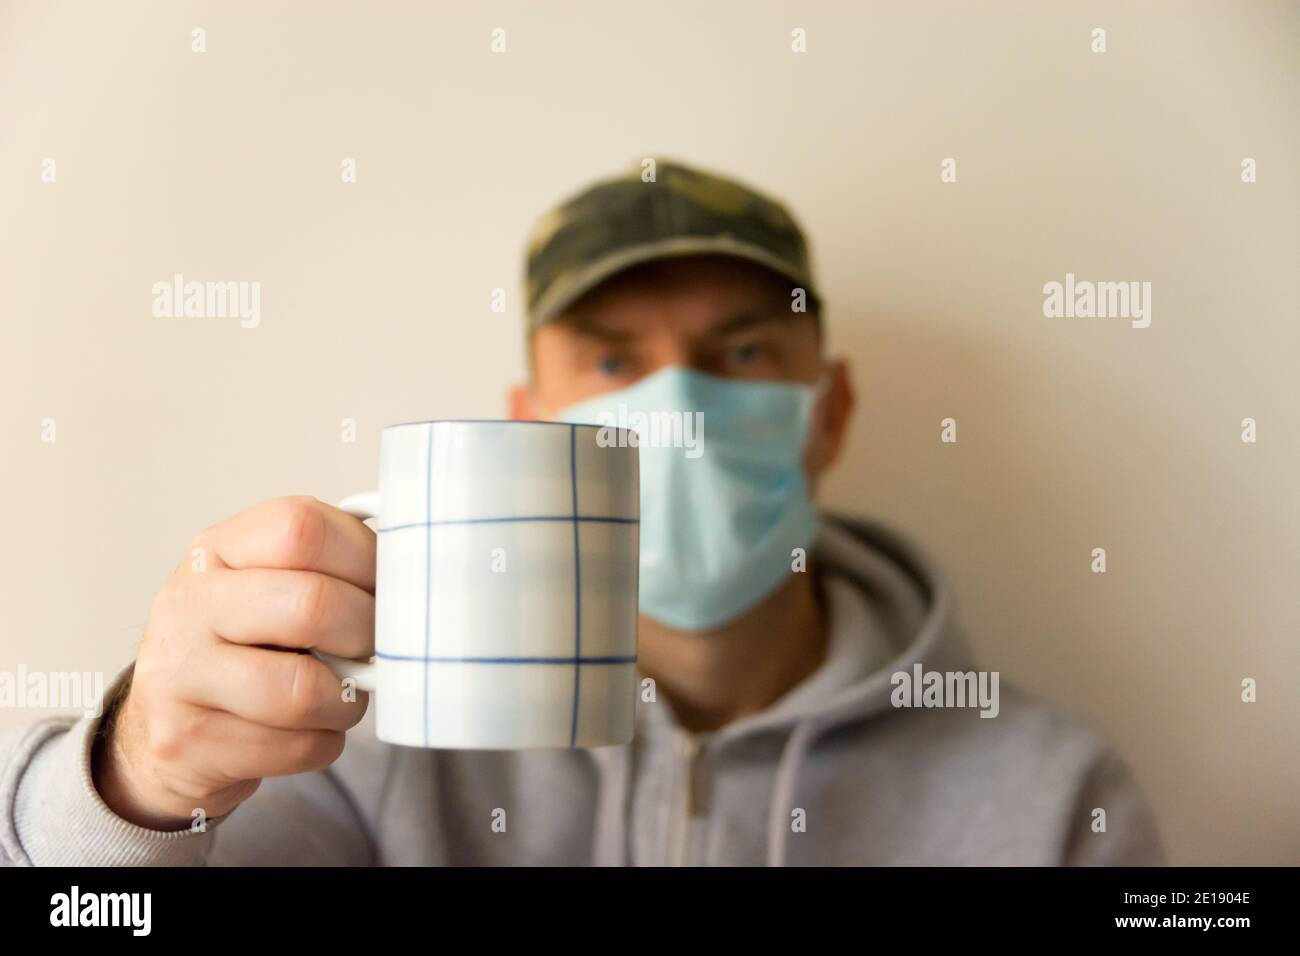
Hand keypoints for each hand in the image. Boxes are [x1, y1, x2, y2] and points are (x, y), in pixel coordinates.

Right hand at [93, 496, 374, 829]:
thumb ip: (329, 566)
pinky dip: (323, 742)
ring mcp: (178, 673)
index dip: (366, 560)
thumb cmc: (246, 643)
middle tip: (373, 649)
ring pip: (303, 691)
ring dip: (347, 701)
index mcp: (218, 549)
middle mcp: (187, 602)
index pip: (303, 529)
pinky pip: (295, 747)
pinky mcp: (186, 740)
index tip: (387, 588)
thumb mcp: (270, 584)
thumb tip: (414, 574)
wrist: (166, 721)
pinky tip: (308, 729)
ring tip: (342, 694)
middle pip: (312, 605)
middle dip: (365, 634)